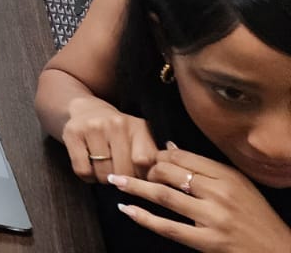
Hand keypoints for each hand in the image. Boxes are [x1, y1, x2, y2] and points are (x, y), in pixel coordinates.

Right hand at [61, 95, 157, 182]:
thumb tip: (157, 180)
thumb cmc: (117, 132)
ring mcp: (93, 127)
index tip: (137, 176)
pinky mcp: (73, 133)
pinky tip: (90, 167)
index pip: (143, 161)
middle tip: (118, 174)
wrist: (86, 109)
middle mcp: (116, 124)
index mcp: (137, 126)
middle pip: (123, 170)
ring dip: (103, 179)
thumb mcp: (138, 138)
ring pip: (103, 173)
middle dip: (121, 180)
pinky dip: (87, 177)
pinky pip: (83, 170)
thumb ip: (151, 157)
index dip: (141, 175)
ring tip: (104, 169)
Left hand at [110, 145, 290, 251]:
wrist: (279, 251)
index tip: (147, 156)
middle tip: (131, 169)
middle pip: (170, 173)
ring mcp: (213, 219)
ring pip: (164, 196)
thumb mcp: (240, 185)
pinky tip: (127, 209)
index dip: (159, 154)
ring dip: (135, 187)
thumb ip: (206, 167)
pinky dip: (144, 218)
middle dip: (145, 169)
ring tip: (115, 180)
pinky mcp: (208, 242)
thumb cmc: (257, 217)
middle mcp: (219, 194)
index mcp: (228, 176)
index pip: (183, 156)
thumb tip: (170, 147)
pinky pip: (168, 227)